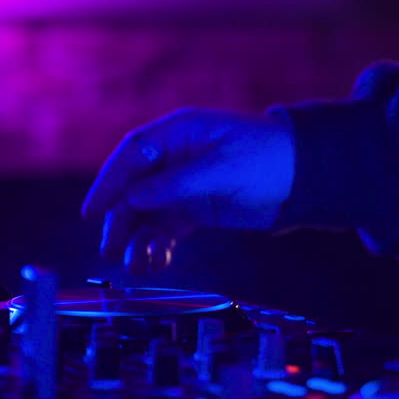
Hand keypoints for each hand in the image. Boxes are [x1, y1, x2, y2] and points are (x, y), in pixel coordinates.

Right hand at [81, 108, 294, 273]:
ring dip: (137, 239)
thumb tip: (132, 197)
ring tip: (134, 265)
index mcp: (179, 132)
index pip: (132, 155)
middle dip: (120, 220)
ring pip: (147, 214)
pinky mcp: (195, 209)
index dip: (109, 182)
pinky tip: (156, 262)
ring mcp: (184, 185)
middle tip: (109, 250)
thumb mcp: (222, 167)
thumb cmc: (268, 156)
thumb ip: (177, 183)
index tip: (93, 211)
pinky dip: (158, 246)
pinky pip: (167, 229)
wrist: (305, 178)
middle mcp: (175, 158)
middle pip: (134, 188)